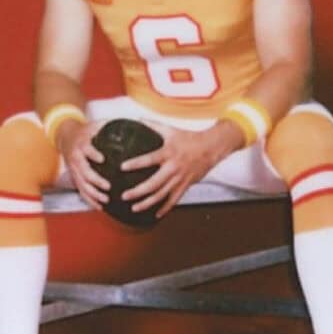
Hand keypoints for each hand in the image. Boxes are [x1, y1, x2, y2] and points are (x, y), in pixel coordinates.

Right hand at [57, 119, 109, 209]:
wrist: (65, 136)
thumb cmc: (85, 131)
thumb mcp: (95, 125)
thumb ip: (110, 126)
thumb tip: (133, 123)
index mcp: (82, 145)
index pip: (87, 150)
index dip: (93, 154)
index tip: (102, 159)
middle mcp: (77, 158)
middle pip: (85, 172)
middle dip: (96, 180)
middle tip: (108, 186)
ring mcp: (74, 169)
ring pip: (82, 185)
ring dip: (93, 193)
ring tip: (105, 200)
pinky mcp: (74, 177)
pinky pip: (80, 191)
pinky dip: (89, 200)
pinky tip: (99, 206)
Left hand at [120, 120, 244, 218]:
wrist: (211, 148)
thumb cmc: (190, 139)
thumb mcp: (171, 130)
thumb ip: (153, 125)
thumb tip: (138, 119)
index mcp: (168, 153)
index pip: (149, 159)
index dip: (135, 163)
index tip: (122, 167)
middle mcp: (173, 168)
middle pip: (153, 184)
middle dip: (138, 191)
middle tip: (124, 196)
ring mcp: (179, 179)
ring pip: (162, 195)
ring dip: (147, 203)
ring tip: (134, 208)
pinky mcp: (185, 186)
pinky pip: (174, 200)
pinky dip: (165, 208)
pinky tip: (155, 214)